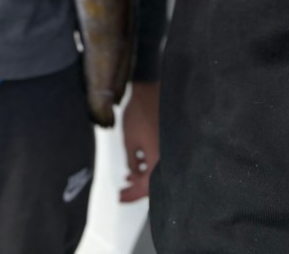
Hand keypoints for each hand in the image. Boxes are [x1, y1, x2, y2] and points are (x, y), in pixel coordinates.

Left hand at [119, 81, 159, 202]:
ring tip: (127, 178)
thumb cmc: (138, 116)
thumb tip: (133, 174)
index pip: (146, 187)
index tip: (120, 197)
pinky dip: (147, 165)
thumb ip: (131, 162)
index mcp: (158, 160)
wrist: (150, 91)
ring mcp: (168, 149)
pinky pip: (158, 160)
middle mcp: (167, 157)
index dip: (132, 195)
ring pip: (156, 171)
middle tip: (122, 191)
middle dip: (136, 188)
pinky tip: (136, 164)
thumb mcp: (129, 142)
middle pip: (153, 182)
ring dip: (142, 176)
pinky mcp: (167, 141)